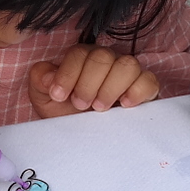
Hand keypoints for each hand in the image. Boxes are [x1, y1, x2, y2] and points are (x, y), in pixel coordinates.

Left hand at [29, 46, 159, 116]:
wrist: (85, 137)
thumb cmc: (66, 114)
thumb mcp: (45, 99)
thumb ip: (41, 81)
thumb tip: (49, 77)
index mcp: (82, 59)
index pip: (79, 53)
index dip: (68, 73)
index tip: (59, 96)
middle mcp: (107, 61)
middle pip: (102, 57)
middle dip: (88, 83)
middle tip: (80, 105)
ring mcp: (127, 73)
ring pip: (127, 65)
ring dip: (111, 88)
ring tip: (99, 108)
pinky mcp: (146, 88)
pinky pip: (149, 80)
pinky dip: (137, 91)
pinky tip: (124, 106)